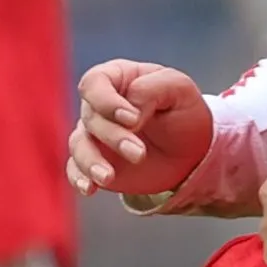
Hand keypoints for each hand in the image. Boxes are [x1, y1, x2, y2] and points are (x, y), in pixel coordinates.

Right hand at [66, 59, 212, 197]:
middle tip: (140, 153)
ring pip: (79, 145)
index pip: (94, 82)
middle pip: (90, 117)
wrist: (191, 149)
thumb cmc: (183, 111)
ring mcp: (94, 134)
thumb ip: (152, 89)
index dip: (107, 101)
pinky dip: (79, 178)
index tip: (133, 119)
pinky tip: (90, 188)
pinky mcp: (94, 161)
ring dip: (92, 162)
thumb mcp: (180, 90)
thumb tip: (129, 111)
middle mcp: (99, 105)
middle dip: (113, 137)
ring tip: (109, 177)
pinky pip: (75, 169)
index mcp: (118, 78)